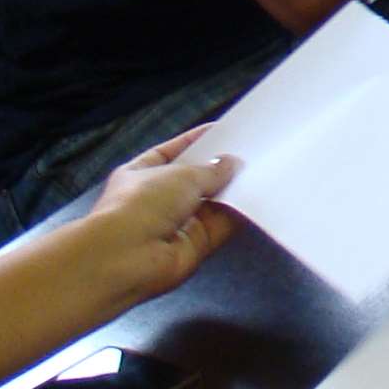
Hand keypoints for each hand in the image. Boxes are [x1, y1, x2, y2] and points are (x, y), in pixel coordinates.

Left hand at [76, 126, 241, 308]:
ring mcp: (176, 224)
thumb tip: (230, 164)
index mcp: (140, 173)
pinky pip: (221, 226)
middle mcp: (157, 199)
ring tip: (260, 171)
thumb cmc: (143, 203)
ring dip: (231, 191)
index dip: (196, 141)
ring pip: (211, 204)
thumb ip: (210, 169)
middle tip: (250, 152)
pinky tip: (258, 199)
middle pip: (194, 180)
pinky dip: (237, 215)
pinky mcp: (195, 245)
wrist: (127, 257)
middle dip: (219, 168)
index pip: (172, 152)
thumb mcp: (180, 175)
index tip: (223, 131)